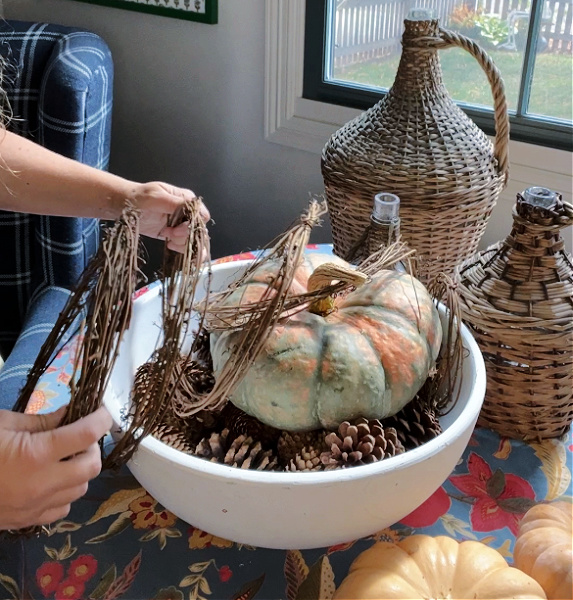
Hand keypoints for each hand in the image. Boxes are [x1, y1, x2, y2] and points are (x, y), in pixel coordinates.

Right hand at [0, 406, 111, 529]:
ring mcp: (35, 506)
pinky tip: (53, 479)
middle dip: (92, 447)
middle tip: (80, 436)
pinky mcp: (27, 521)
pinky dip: (66, 492)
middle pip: (92, 466)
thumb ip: (42, 420)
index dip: (102, 419)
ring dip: (81, 470)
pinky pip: (63, 508)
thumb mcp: (4, 424)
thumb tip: (72, 414)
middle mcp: (42, 483)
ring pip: (81, 488)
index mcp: (36, 455)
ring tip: (66, 456)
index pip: (86, 435)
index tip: (103, 412)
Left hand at [128, 182, 210, 252]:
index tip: (179, 227)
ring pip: (194, 241)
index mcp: (186, 200)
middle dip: (186, 235)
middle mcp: (187, 213)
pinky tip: (169, 245)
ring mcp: (181, 225)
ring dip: (182, 243)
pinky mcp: (173, 236)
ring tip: (168, 237)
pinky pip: (185, 246)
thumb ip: (176, 203)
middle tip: (170, 233)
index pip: (202, 216)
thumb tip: (193, 209)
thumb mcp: (157, 197)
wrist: (124, 206)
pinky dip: (181, 249)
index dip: (194, 225)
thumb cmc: (139, 197)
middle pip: (199, 231)